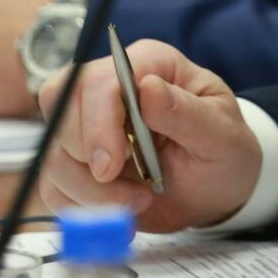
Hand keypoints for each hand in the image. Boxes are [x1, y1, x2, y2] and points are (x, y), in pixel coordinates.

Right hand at [37, 39, 260, 231]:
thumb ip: (187, 113)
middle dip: (87, 158)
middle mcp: (110, 88)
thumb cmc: (223, 151)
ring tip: (138, 203)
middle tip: (131, 192)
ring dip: (89, 192)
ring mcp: (89, 126)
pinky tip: (121, 212)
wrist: (218, 188)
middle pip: (60, 107)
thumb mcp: (222, 135)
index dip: (96, 122)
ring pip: (54, 153)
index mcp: (147, 65)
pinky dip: (82, 209)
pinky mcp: (79, 165)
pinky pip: (54, 186)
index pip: (97, 79)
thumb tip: (148, 89)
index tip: (111, 166)